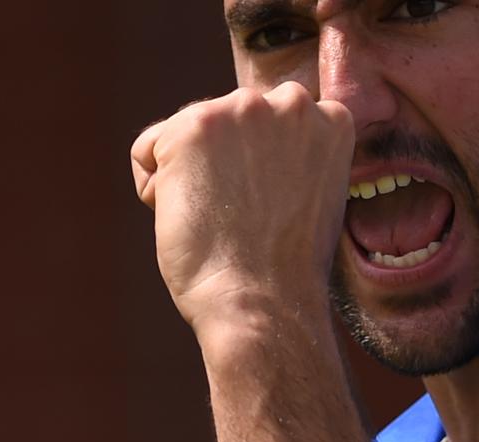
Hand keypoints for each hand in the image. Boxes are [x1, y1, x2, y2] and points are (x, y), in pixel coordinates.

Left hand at [130, 83, 353, 334]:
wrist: (265, 301)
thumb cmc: (287, 268)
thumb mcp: (311, 194)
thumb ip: (291, 156)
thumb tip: (249, 148)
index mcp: (331, 119)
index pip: (271, 123)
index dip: (262, 171)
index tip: (273, 209)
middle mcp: (290, 102)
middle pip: (228, 122)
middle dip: (226, 167)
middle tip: (248, 219)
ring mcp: (240, 110)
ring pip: (188, 135)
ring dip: (193, 177)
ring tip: (223, 221)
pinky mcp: (191, 127)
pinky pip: (147, 152)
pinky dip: (157, 191)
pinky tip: (193, 220)